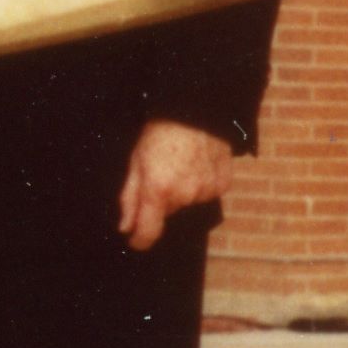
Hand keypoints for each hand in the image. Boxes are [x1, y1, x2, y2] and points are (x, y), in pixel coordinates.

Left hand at [117, 120, 235, 250]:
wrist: (196, 108)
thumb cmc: (161, 130)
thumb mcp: (136, 161)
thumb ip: (130, 198)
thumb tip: (126, 226)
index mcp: (158, 190)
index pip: (148, 232)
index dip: (139, 239)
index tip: (135, 238)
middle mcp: (184, 195)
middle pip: (168, 211)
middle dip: (161, 198)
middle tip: (161, 171)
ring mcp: (206, 191)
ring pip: (188, 202)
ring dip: (183, 190)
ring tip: (181, 163)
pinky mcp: (222, 184)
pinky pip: (207, 193)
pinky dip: (202, 183)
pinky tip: (198, 164)